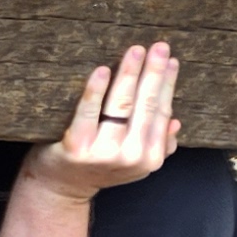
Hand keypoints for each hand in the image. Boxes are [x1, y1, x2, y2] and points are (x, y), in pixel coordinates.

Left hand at [20, 41, 178, 201]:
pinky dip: (96, 90)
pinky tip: (101, 70)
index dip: (168, 85)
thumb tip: (176, 122)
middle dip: (154, 73)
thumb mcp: (135, 163)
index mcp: (150, 158)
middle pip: (146, 105)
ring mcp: (103, 152)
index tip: (172, 60)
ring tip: (135, 52)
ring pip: (121, 105)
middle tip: (159, 46)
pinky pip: (88, 112)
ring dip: (130, 75)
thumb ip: (158, 145)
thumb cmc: (99, 167)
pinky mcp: (76, 147)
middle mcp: (130, 156)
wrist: (60, 189)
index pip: (162, 113)